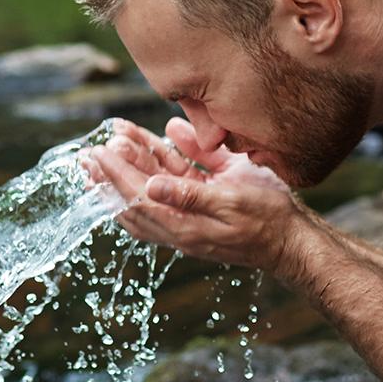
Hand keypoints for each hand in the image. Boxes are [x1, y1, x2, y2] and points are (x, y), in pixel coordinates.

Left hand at [83, 118, 304, 270]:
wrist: (294, 241)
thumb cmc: (269, 220)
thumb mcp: (232, 201)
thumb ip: (190, 194)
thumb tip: (150, 187)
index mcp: (183, 225)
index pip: (137, 198)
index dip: (115, 175)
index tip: (97, 153)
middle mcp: (180, 224)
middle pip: (135, 197)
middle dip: (111, 174)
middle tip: (88, 153)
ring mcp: (191, 216)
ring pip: (152, 189)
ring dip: (132, 165)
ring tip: (113, 142)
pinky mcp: (203, 207)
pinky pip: (175, 184)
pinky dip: (161, 164)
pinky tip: (157, 141)